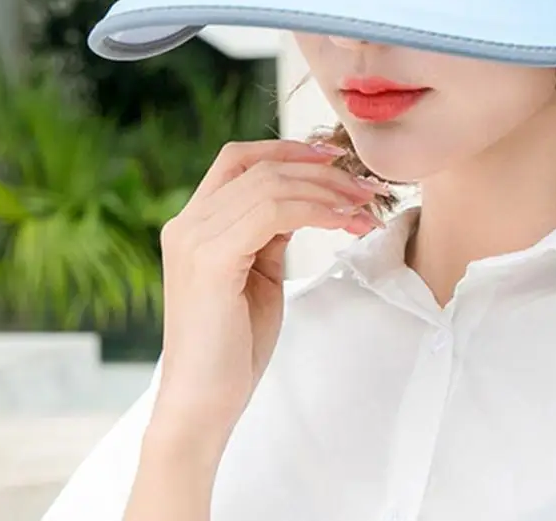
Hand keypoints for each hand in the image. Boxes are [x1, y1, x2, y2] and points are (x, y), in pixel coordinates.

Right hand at [148, 139, 382, 449]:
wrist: (203, 406)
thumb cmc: (234, 345)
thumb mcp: (258, 273)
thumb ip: (270, 232)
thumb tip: (305, 199)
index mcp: (194, 222)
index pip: (239, 158)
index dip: (288, 149)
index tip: (336, 158)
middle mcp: (187, 223)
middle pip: (263, 166)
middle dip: (323, 173)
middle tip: (367, 190)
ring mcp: (195, 238)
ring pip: (273, 184)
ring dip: (328, 192)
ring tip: (364, 210)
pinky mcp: (211, 259)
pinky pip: (273, 212)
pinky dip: (316, 211)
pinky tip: (345, 224)